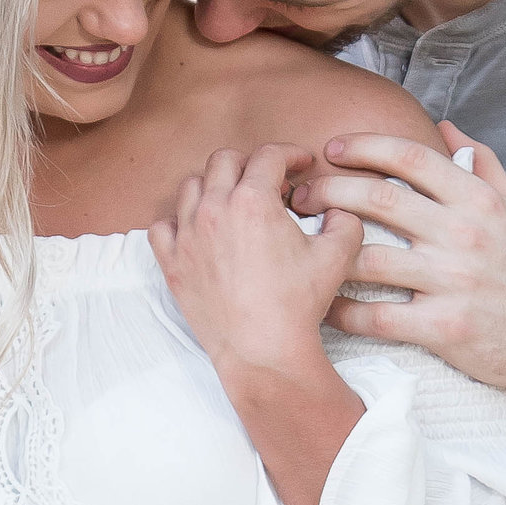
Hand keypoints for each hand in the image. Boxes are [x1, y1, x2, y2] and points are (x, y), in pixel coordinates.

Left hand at [150, 137, 362, 390]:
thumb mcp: (337, 256)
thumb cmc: (298, 304)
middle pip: (225, 160)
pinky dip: (177, 220)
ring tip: (232, 202)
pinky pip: (161, 226)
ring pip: (191, 186)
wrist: (262, 350)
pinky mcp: (172, 263)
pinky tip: (196, 229)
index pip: (269, 156)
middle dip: (250, 164)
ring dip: (214, 185)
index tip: (299, 164)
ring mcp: (187, 236)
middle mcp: (214, 209)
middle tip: (268, 183)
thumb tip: (337, 211)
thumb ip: (344, 221)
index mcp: (253, 200)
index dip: (290, 154)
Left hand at [286, 123, 505, 392]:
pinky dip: (343, 311)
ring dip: (324, 252)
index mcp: (479, 200)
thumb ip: (483, 165)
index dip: (365, 147)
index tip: (334, 149)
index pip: (411, 158)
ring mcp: (452, 282)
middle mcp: (463, 235)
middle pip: (378, 200)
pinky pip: (378, 316)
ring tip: (297, 249)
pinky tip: (322, 304)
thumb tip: (448, 128)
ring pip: (368, 258)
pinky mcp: (444, 328)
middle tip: (300, 197)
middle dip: (329, 192)